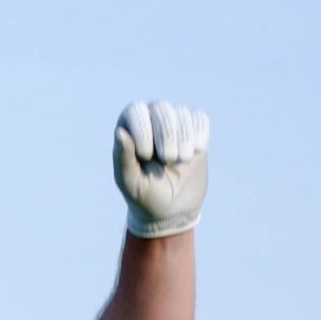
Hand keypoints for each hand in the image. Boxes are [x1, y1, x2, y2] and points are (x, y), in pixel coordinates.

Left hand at [113, 100, 209, 237]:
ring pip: (182, 113)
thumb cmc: (144, 196)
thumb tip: (120, 131)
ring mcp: (174, 124)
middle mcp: (151, 120)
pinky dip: (199, 136)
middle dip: (167, 135)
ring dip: (184, 139)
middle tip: (168, 160)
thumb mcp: (130, 182)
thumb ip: (123, 157)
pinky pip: (200, 120)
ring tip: (180, 162)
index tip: (146, 155)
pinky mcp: (195, 131)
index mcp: (129, 129)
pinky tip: (194, 153)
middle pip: (161, 108)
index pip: (136, 110)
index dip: (144, 130)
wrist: (171, 211)